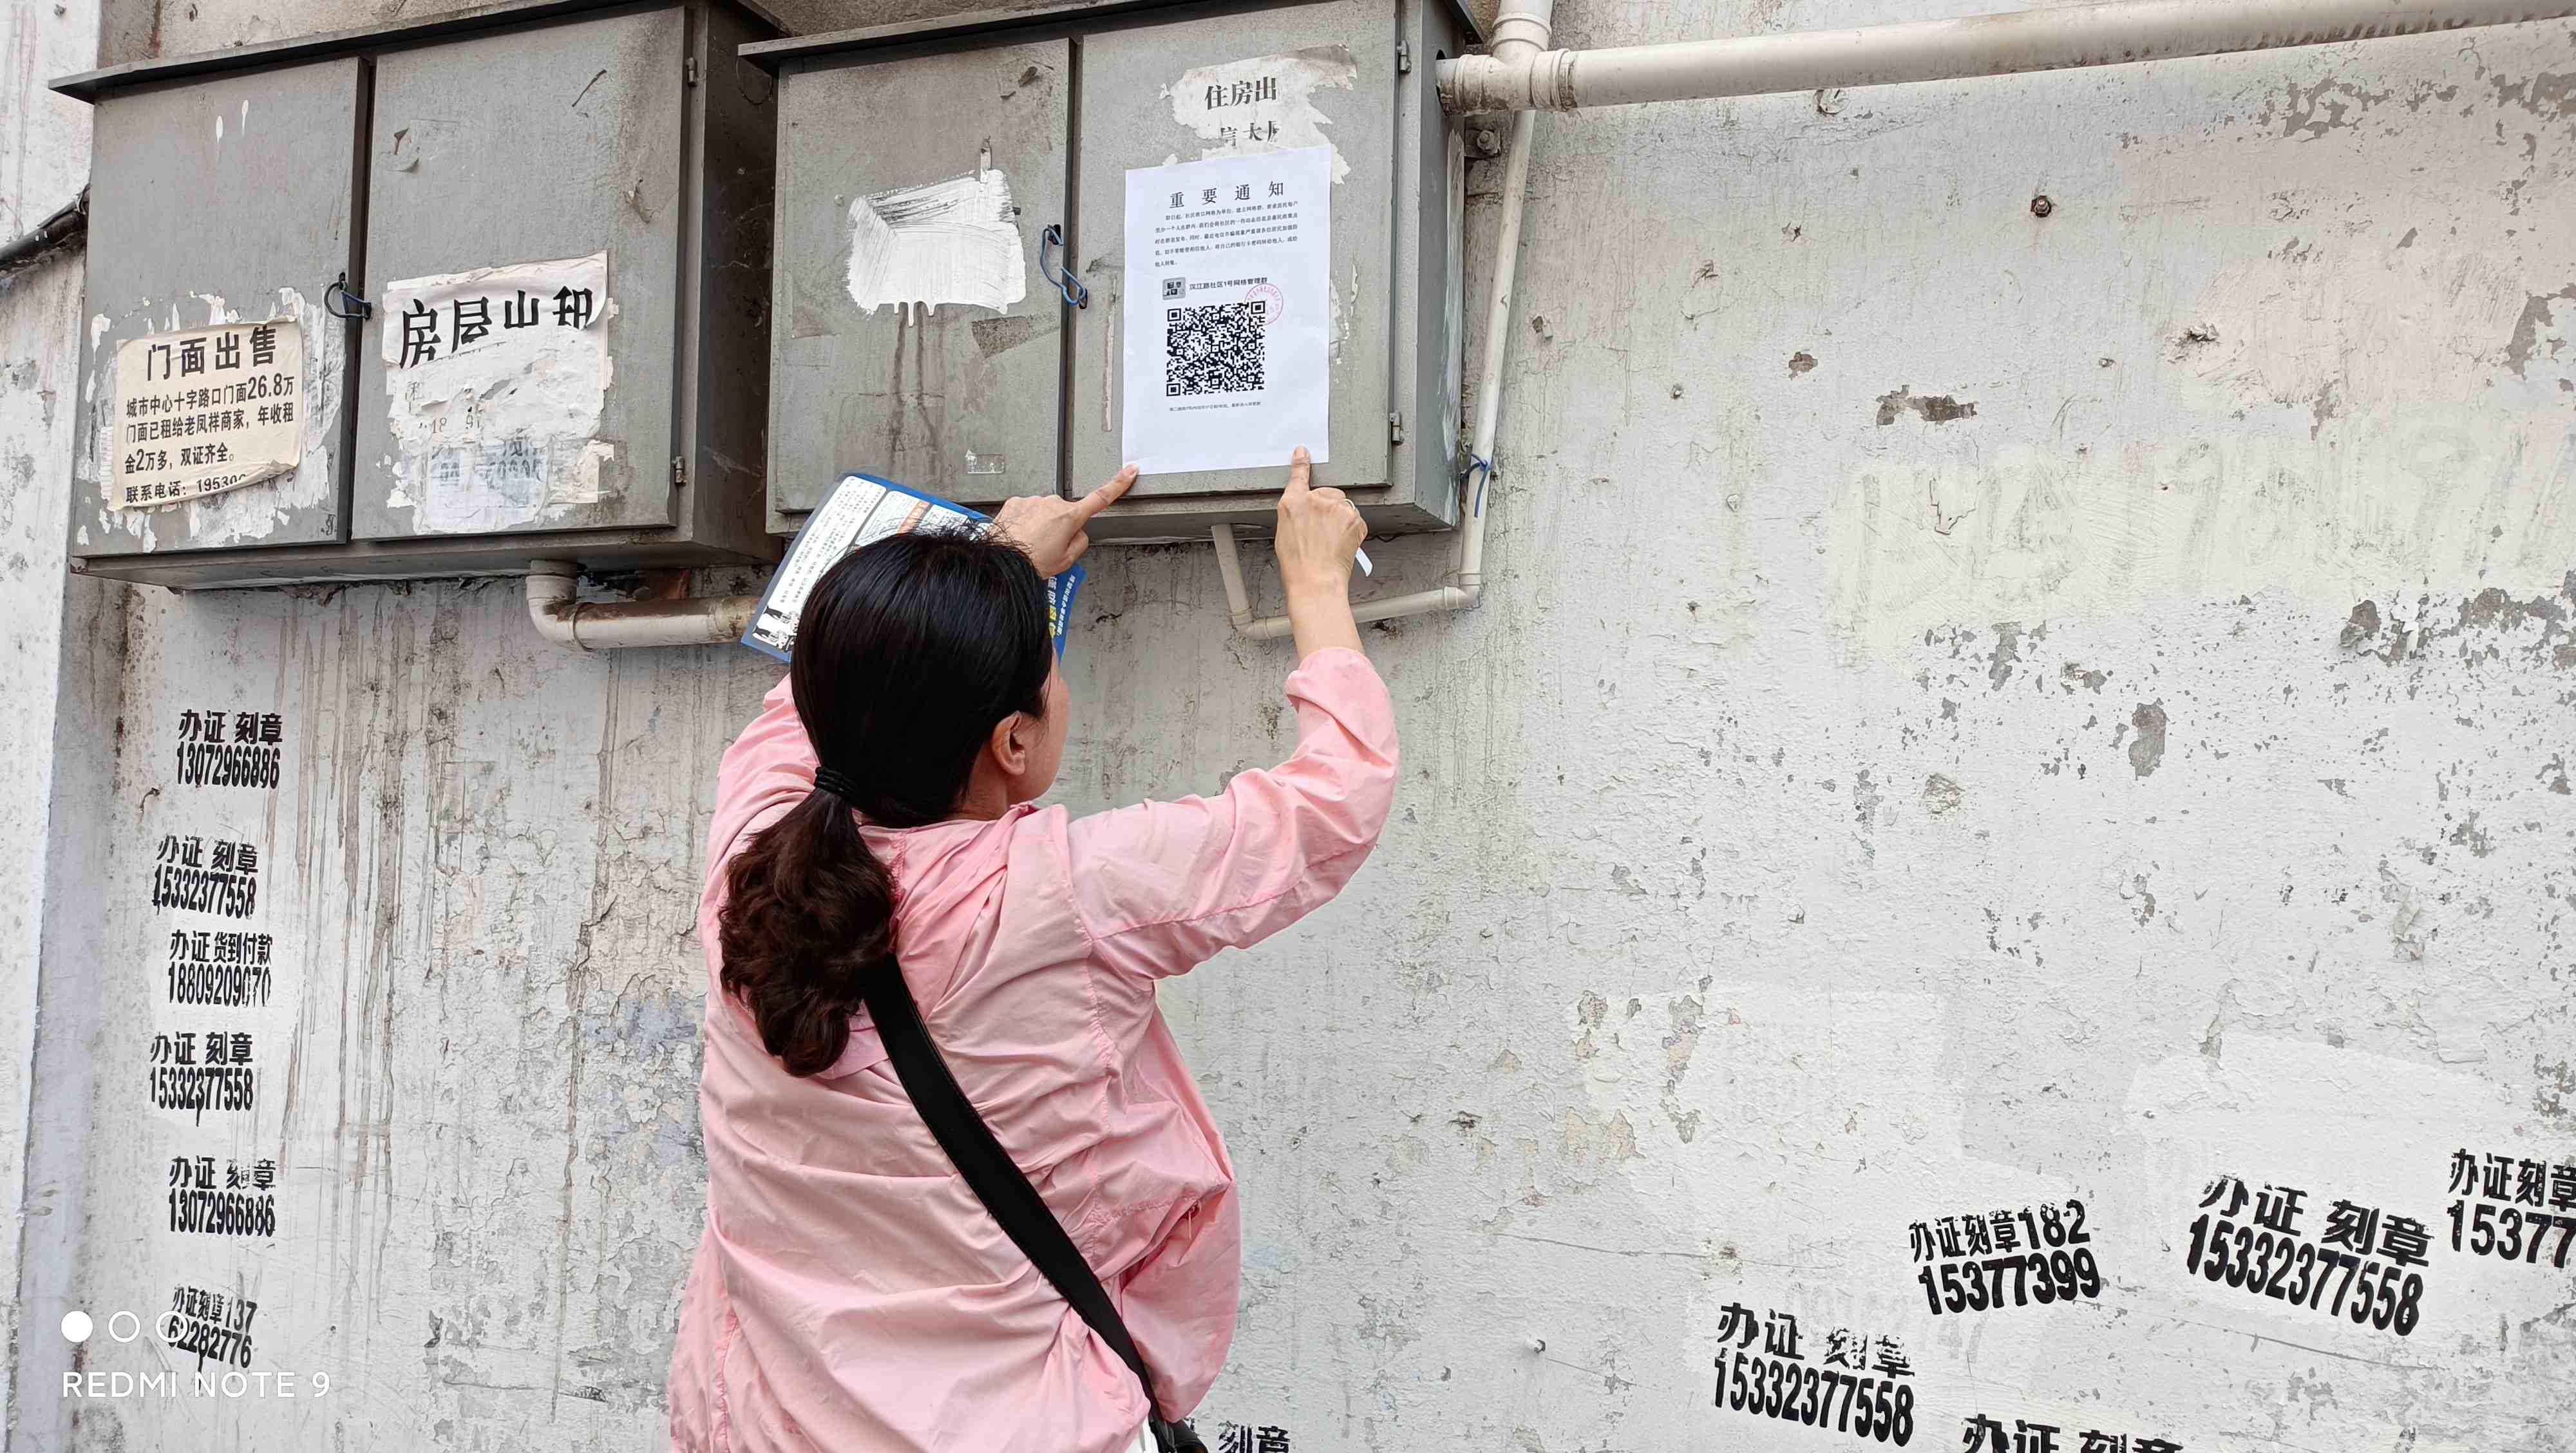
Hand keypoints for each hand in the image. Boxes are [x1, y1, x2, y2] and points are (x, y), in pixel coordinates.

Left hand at [992, 467, 1134, 575]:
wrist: (1001, 562)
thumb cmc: (1031, 562)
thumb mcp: (1066, 561)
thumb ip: (1080, 542)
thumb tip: (1078, 532)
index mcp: (1070, 517)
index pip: (1101, 498)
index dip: (1118, 484)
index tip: (1129, 471)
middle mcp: (1052, 504)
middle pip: (1066, 513)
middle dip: (1060, 526)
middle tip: (1048, 546)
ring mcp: (1033, 501)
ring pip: (1045, 512)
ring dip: (1041, 524)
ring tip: (1030, 543)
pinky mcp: (1016, 502)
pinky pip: (1027, 510)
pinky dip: (1025, 521)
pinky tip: (1020, 535)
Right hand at [1273, 447, 1363, 599]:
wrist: (1315, 580)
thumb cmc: (1298, 564)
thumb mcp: (1284, 534)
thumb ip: (1295, 514)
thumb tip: (1305, 512)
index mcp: (1292, 503)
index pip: (1298, 477)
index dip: (1301, 463)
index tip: (1303, 452)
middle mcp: (1314, 500)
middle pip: (1328, 495)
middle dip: (1329, 509)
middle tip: (1323, 532)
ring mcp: (1335, 508)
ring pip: (1343, 507)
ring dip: (1341, 519)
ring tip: (1331, 541)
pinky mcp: (1353, 517)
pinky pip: (1355, 519)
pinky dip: (1352, 530)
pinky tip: (1341, 543)